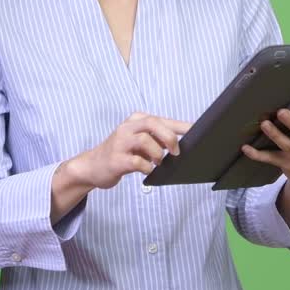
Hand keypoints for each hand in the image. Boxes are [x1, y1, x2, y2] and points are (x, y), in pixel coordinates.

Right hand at [60, 113, 190, 190]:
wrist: (92, 166)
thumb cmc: (121, 153)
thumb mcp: (139, 142)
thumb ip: (157, 140)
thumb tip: (182, 144)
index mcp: (136, 120)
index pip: (162, 119)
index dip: (181, 125)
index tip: (197, 130)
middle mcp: (127, 128)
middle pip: (153, 123)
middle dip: (169, 137)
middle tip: (176, 152)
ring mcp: (120, 143)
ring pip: (145, 141)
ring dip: (158, 154)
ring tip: (158, 162)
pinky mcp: (116, 159)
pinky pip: (137, 162)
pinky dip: (147, 167)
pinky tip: (147, 170)